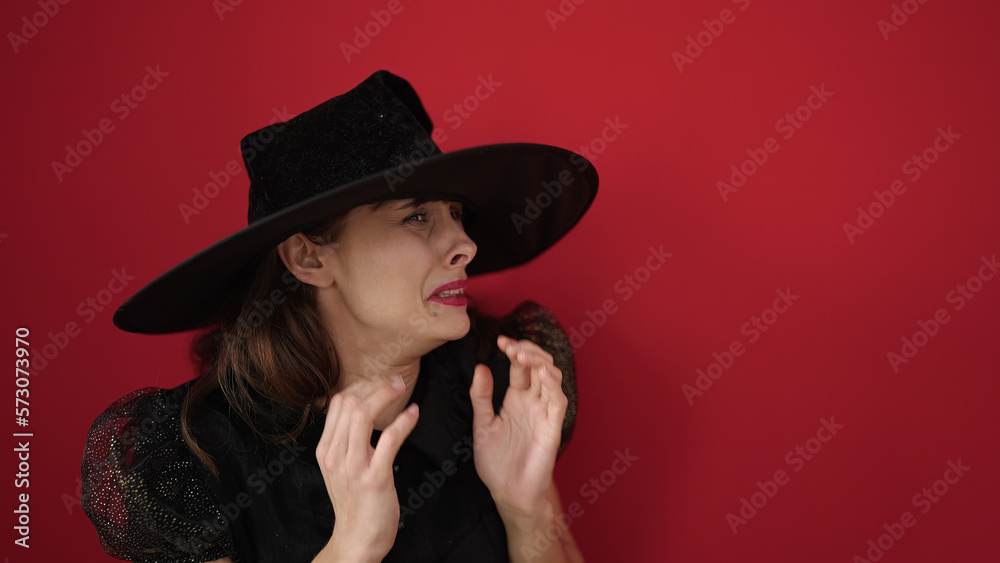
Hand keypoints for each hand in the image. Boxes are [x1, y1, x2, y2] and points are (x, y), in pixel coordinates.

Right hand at [314, 375, 418, 559]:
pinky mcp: (374, 479)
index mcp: (326, 450)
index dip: (360, 385)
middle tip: (395, 379)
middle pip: (349, 403)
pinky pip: (390, 439)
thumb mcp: (340, 468)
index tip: (379, 381)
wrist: (357, 540)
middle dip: (375, 384)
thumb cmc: (355, 503)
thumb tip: (360, 410)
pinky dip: (404, 421)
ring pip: (363, 415)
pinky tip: (413, 414)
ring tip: (402, 388)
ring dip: (386, 394)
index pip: (336, 403)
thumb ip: (346, 441)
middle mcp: (335, 456)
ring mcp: (353, 467)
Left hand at [469, 335, 566, 520]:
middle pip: (538, 365)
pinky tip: (543, 373)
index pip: (520, 366)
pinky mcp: (552, 427)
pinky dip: (554, 384)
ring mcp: (544, 412)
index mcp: (516, 399)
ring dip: (539, 361)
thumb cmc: (497, 462)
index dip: (513, 349)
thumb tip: (481, 366)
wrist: (508, 493)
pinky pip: (558, 401)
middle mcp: (533, 402)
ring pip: (551, 377)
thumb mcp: (482, 424)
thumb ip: (481, 396)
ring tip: (521, 353)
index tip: (499, 341)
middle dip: (526, 350)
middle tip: (510, 345)